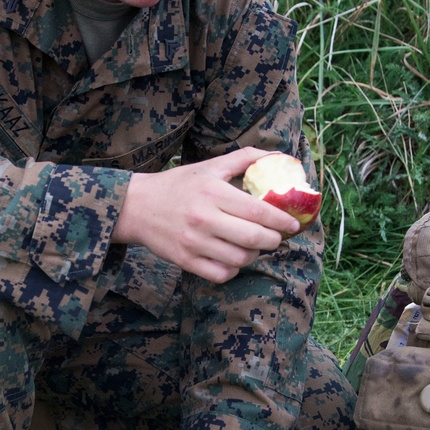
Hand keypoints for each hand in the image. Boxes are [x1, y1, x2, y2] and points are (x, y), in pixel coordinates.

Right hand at [110, 148, 300, 283]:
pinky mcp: (185, 261)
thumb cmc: (178, 185)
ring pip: (239, 259)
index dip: (281, 220)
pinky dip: (234, 269)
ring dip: (254, 255)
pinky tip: (234, 258)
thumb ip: (244, 159)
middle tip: (277, 238)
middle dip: (273, 240)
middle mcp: (203, 218)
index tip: (292, 224)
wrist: (137, 207)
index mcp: (212, 192)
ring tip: (254, 246)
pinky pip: (221, 273)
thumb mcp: (209, 166)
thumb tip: (278, 156)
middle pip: (252, 238)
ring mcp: (193, 243)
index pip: (258, 210)